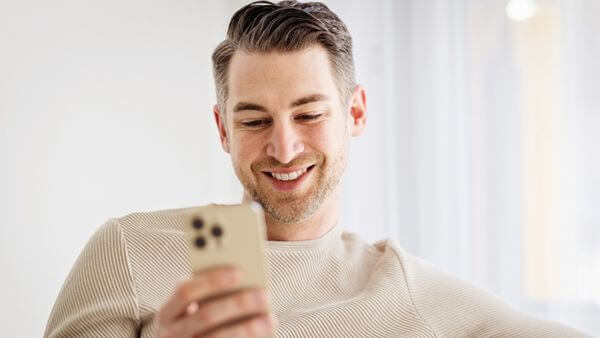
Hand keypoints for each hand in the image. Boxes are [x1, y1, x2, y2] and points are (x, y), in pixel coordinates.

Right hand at [156, 266, 274, 337]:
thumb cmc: (193, 325)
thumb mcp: (190, 309)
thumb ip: (205, 295)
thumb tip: (241, 278)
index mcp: (167, 313)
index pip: (185, 291)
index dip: (212, 280)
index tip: (239, 271)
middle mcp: (171, 335)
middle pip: (206, 315)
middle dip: (238, 304)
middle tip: (263, 295)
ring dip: (248, 328)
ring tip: (270, 319)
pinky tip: (263, 335)